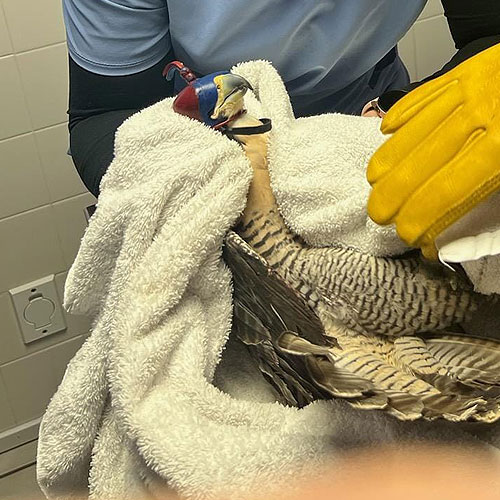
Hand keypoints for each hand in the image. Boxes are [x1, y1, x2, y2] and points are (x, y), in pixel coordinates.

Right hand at [366, 43, 499, 258]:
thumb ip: (494, 186)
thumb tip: (463, 232)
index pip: (447, 192)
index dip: (422, 218)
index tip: (410, 236)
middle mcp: (478, 118)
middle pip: (420, 164)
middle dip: (392, 196)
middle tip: (378, 216)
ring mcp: (467, 90)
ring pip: (413, 131)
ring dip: (387, 161)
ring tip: (374, 183)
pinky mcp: (464, 72)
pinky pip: (423, 95)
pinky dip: (400, 114)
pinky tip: (384, 131)